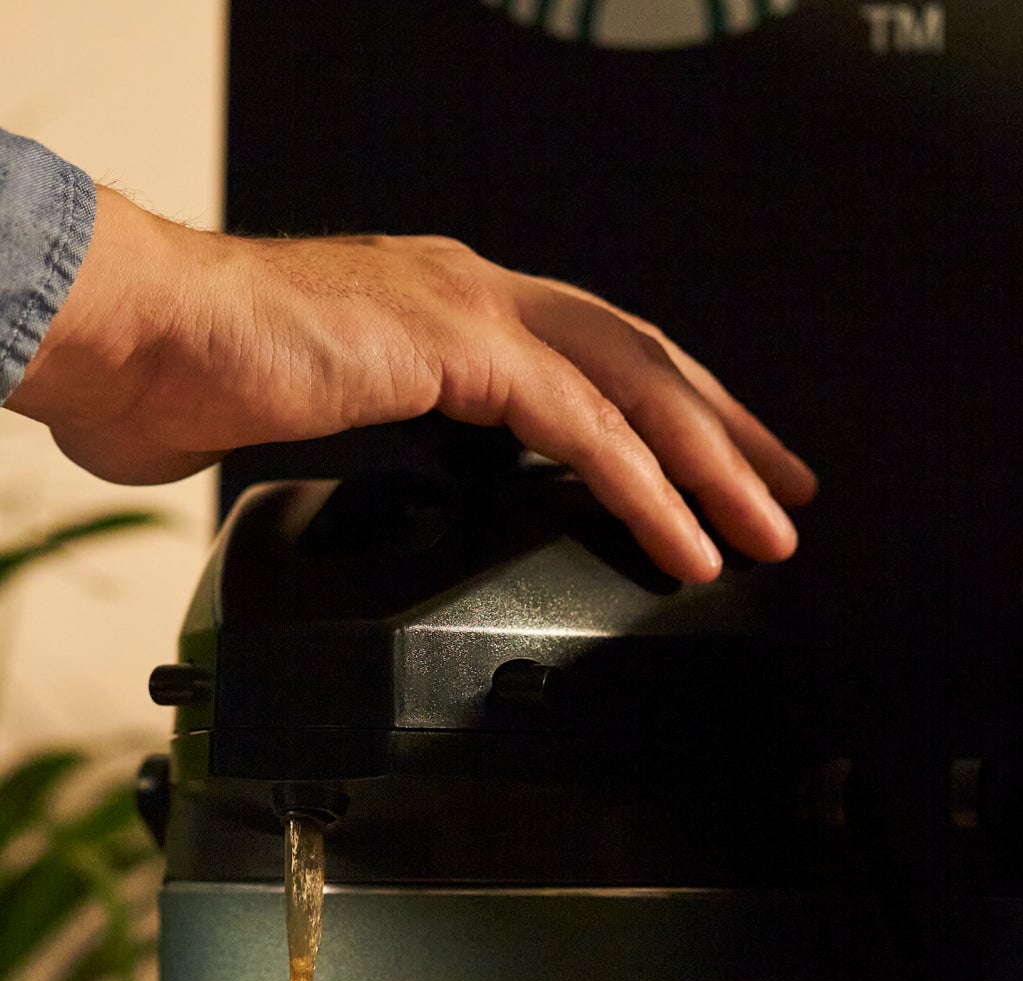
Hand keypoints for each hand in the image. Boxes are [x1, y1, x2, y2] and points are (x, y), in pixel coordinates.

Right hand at [7, 188, 816, 583]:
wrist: (132, 332)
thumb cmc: (197, 373)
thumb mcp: (318, 413)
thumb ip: (374, 442)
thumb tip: (380, 496)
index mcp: (450, 308)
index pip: (592, 353)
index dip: (668, 410)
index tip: (719, 465)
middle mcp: (476, 293)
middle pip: (642, 356)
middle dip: (726, 429)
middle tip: (787, 490)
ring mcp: (471, 310)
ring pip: (636, 385)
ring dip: (713, 465)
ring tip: (767, 533)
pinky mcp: (457, 346)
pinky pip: (585, 428)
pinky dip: (648, 488)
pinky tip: (688, 542)